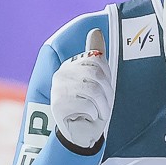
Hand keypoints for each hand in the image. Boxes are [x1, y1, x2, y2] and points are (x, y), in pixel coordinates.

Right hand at [51, 29, 111, 150]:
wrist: (82, 134)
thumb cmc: (91, 107)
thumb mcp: (98, 80)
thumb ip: (96, 56)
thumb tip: (95, 30)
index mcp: (71, 66)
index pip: (97, 61)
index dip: (107, 78)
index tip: (104, 91)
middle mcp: (62, 74)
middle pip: (97, 74)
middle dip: (107, 94)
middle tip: (103, 106)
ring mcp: (58, 89)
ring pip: (93, 90)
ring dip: (102, 106)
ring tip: (97, 113)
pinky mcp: (58, 104)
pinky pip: (87, 105)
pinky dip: (93, 114)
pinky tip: (86, 117)